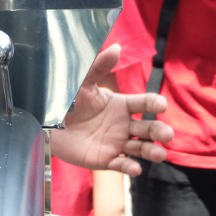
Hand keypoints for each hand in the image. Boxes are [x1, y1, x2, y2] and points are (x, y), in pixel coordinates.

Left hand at [55, 46, 172, 175]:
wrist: (47, 123)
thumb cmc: (67, 101)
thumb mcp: (82, 83)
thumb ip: (99, 66)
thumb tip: (116, 47)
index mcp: (121, 105)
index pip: (144, 103)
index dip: (154, 104)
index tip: (162, 105)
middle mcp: (123, 125)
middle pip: (148, 128)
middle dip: (159, 132)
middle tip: (167, 135)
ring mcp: (116, 143)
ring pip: (140, 148)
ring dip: (152, 151)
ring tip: (159, 154)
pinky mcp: (106, 159)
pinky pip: (121, 165)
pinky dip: (130, 167)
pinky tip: (135, 168)